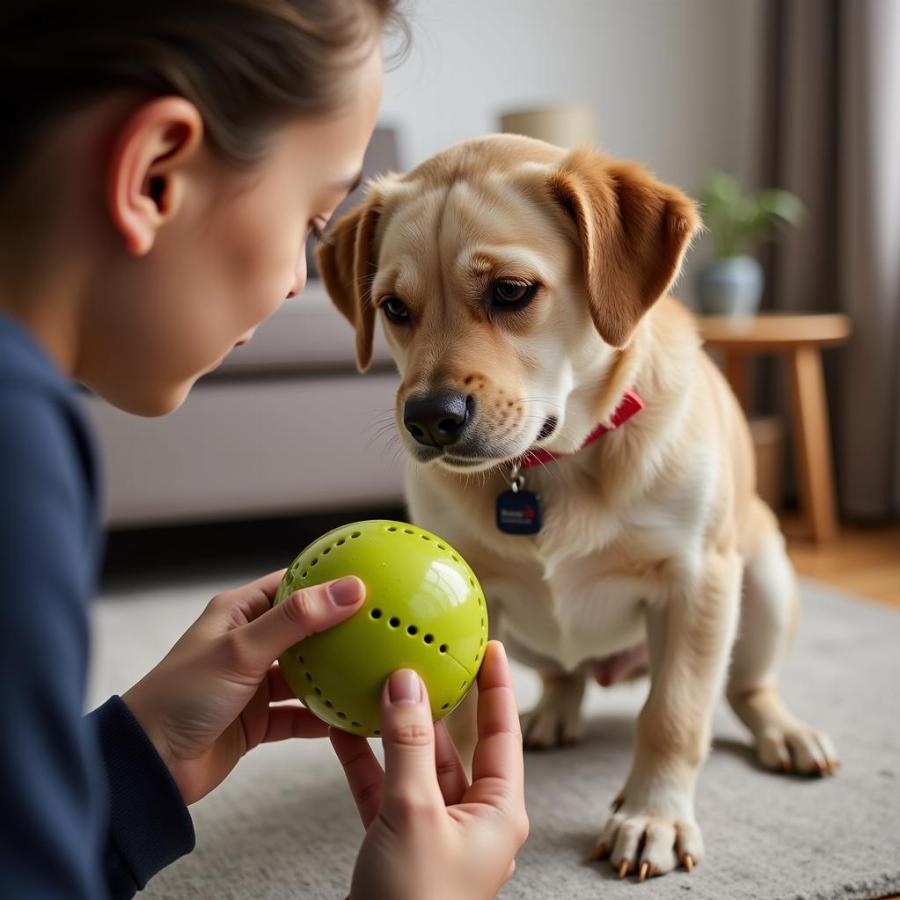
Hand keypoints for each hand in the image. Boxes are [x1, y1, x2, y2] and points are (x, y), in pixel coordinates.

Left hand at [123, 569, 364, 804]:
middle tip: (381, 626)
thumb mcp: (241, 649)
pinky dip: (323, 716)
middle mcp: (248, 644)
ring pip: (306, 674)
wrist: (149, 765)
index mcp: (238, 613)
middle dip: (339, 630)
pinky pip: (300, 714)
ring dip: (334, 675)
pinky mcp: (258, 720)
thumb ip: (296, 619)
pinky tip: (351, 717)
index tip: (367, 580)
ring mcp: (254, 683)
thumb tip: (349, 589)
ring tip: (373, 670)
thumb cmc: (180, 696)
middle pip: (305, 629)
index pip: (291, 584)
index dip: (327, 580)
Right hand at [331, 641, 528, 899]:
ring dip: (392, 726)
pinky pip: (383, 787)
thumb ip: (409, 745)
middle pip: (455, 744)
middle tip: (422, 656)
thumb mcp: (414, 815)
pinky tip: (343, 728)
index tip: (490, 647)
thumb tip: (407, 684)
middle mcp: (470, 817)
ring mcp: (432, 828)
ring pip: (414, 761)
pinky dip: (364, 759)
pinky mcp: (396, 841)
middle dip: (435, 702)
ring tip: (376, 682)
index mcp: (498, 812)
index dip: (497, 687)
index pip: (503, 734)